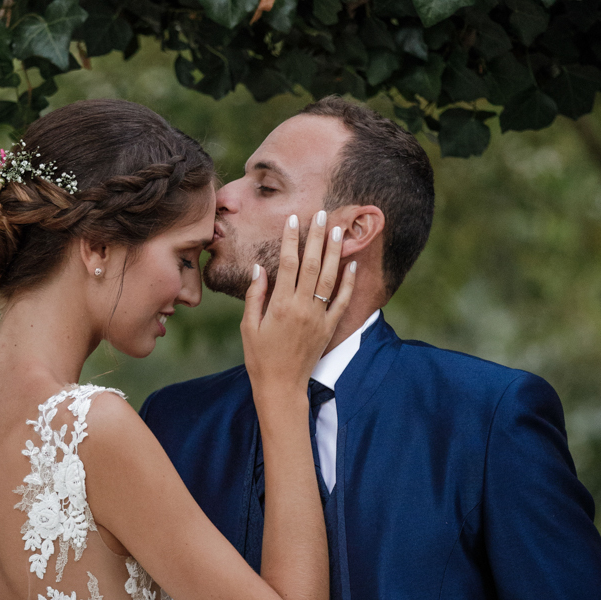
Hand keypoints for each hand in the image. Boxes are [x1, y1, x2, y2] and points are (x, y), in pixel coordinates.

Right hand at [240, 211, 355, 396]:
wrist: (281, 386)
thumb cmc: (259, 357)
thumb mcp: (248, 326)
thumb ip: (255, 295)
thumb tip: (259, 267)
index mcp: (280, 305)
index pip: (288, 264)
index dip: (291, 239)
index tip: (293, 220)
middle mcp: (302, 308)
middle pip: (312, 264)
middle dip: (317, 237)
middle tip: (322, 214)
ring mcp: (319, 317)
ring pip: (330, 278)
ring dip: (335, 252)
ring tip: (339, 230)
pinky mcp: (329, 328)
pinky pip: (342, 301)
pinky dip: (348, 282)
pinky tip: (352, 264)